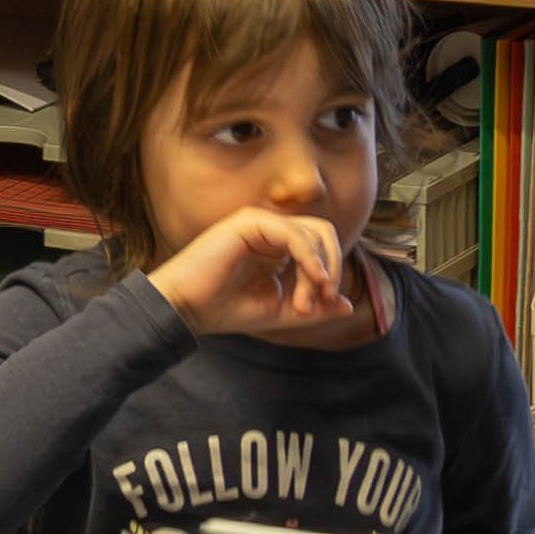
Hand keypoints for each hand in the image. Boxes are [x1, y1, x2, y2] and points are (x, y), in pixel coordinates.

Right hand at [145, 207, 380, 340]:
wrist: (185, 309)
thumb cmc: (225, 310)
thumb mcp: (280, 312)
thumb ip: (314, 307)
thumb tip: (349, 306)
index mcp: (277, 247)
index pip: (321, 247)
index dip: (330, 275)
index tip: (320, 307)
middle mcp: (270, 230)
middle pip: (324, 233)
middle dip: (332, 268)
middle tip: (322, 300)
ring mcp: (260, 223)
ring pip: (313, 232)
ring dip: (318, 269)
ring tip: (304, 302)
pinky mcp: (249, 222)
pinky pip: (293, 233)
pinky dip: (308, 257)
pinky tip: (310, 279)